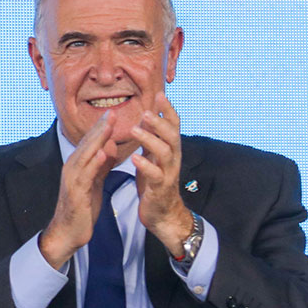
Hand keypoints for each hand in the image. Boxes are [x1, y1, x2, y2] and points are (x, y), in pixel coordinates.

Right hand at [37, 111, 120, 269]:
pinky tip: (102, 153)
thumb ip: (100, 165)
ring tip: (108, 126)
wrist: (68, 233)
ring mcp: (72, 180)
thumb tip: (109, 148)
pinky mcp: (75, 193)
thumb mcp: (94, 183)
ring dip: (97, 139)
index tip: (114, 114)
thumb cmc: (82, 209)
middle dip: (100, 128)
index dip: (102, 128)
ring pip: (85, 155)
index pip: (91, 143)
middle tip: (112, 111)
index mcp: (78, 166)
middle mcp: (72, 169)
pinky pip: (85, 175)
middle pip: (87, 144)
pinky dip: (93, 162)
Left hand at [130, 94, 194, 250]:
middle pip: (172, 135)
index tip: (159, 93)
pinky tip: (134, 158)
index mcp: (169, 149)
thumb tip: (148, 115)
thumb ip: (152, 138)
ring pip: (165, 152)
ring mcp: (168, 173)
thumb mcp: (153, 157)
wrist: (162, 214)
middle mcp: (172, 158)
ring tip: (134, 130)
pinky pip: (156, 175)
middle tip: (146, 110)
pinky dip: (146, 165)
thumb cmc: (155, 182)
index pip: (172, 125)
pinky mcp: (161, 188)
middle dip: (160, 121)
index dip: (167, 110)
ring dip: (150, 139)